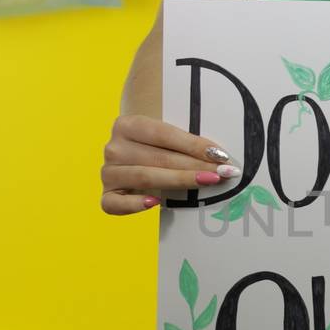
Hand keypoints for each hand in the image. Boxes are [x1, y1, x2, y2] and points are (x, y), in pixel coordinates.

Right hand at [100, 114, 238, 214]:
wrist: (130, 155)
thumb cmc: (154, 145)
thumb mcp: (166, 136)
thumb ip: (184, 142)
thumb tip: (219, 156)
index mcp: (127, 124)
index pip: (164, 134)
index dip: (194, 145)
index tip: (221, 155)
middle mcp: (114, 148)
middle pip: (159, 158)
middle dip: (195, 165)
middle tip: (223, 173)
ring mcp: (108, 172)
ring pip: (145, 178)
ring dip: (179, 181)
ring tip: (206, 182)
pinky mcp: (107, 195)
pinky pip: (115, 204)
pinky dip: (134, 205)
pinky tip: (156, 202)